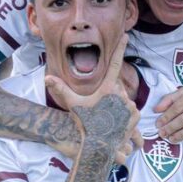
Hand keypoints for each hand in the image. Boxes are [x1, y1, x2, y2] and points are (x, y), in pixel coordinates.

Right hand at [45, 33, 140, 164]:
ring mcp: (130, 105)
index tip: (127, 35)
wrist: (99, 146)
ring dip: (117, 107)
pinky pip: (131, 111)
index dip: (120, 48)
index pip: (115, 63)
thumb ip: (62, 89)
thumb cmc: (85, 125)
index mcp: (107, 88)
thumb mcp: (73, 105)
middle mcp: (121, 94)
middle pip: (116, 89)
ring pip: (123, 100)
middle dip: (110, 96)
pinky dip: (125, 115)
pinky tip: (115, 123)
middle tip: (100, 110)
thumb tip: (46, 78)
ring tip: (106, 118)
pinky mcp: (136, 116)